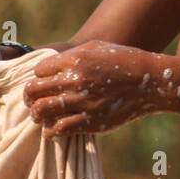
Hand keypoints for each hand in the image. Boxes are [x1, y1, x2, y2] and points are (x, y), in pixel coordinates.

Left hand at [23, 40, 161, 135]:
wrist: (148, 82)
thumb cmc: (122, 60)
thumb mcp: (96, 47)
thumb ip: (70, 56)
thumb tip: (48, 67)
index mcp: (74, 60)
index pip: (38, 71)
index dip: (40, 77)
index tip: (46, 82)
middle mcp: (74, 81)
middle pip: (33, 91)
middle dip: (30, 97)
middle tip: (32, 101)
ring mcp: (81, 102)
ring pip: (40, 112)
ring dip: (37, 115)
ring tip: (40, 116)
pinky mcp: (89, 122)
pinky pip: (57, 130)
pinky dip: (50, 131)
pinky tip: (54, 129)